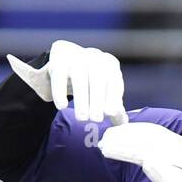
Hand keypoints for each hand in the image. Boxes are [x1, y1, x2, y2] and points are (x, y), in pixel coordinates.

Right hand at [6, 40, 127, 123]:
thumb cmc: (91, 80)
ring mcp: (76, 58)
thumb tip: (123, 124)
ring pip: (79, 78)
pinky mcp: (59, 61)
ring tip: (82, 118)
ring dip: (81, 99)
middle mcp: (94, 58)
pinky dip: (60, 92)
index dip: (112, 97)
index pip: (113, 81)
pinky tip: (62, 106)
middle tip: (96, 119)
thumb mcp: (104, 90)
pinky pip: (59, 77)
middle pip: (97, 79)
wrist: (67, 58)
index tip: (110, 113)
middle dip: (98, 100)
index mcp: (110, 65)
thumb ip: (113, 105)